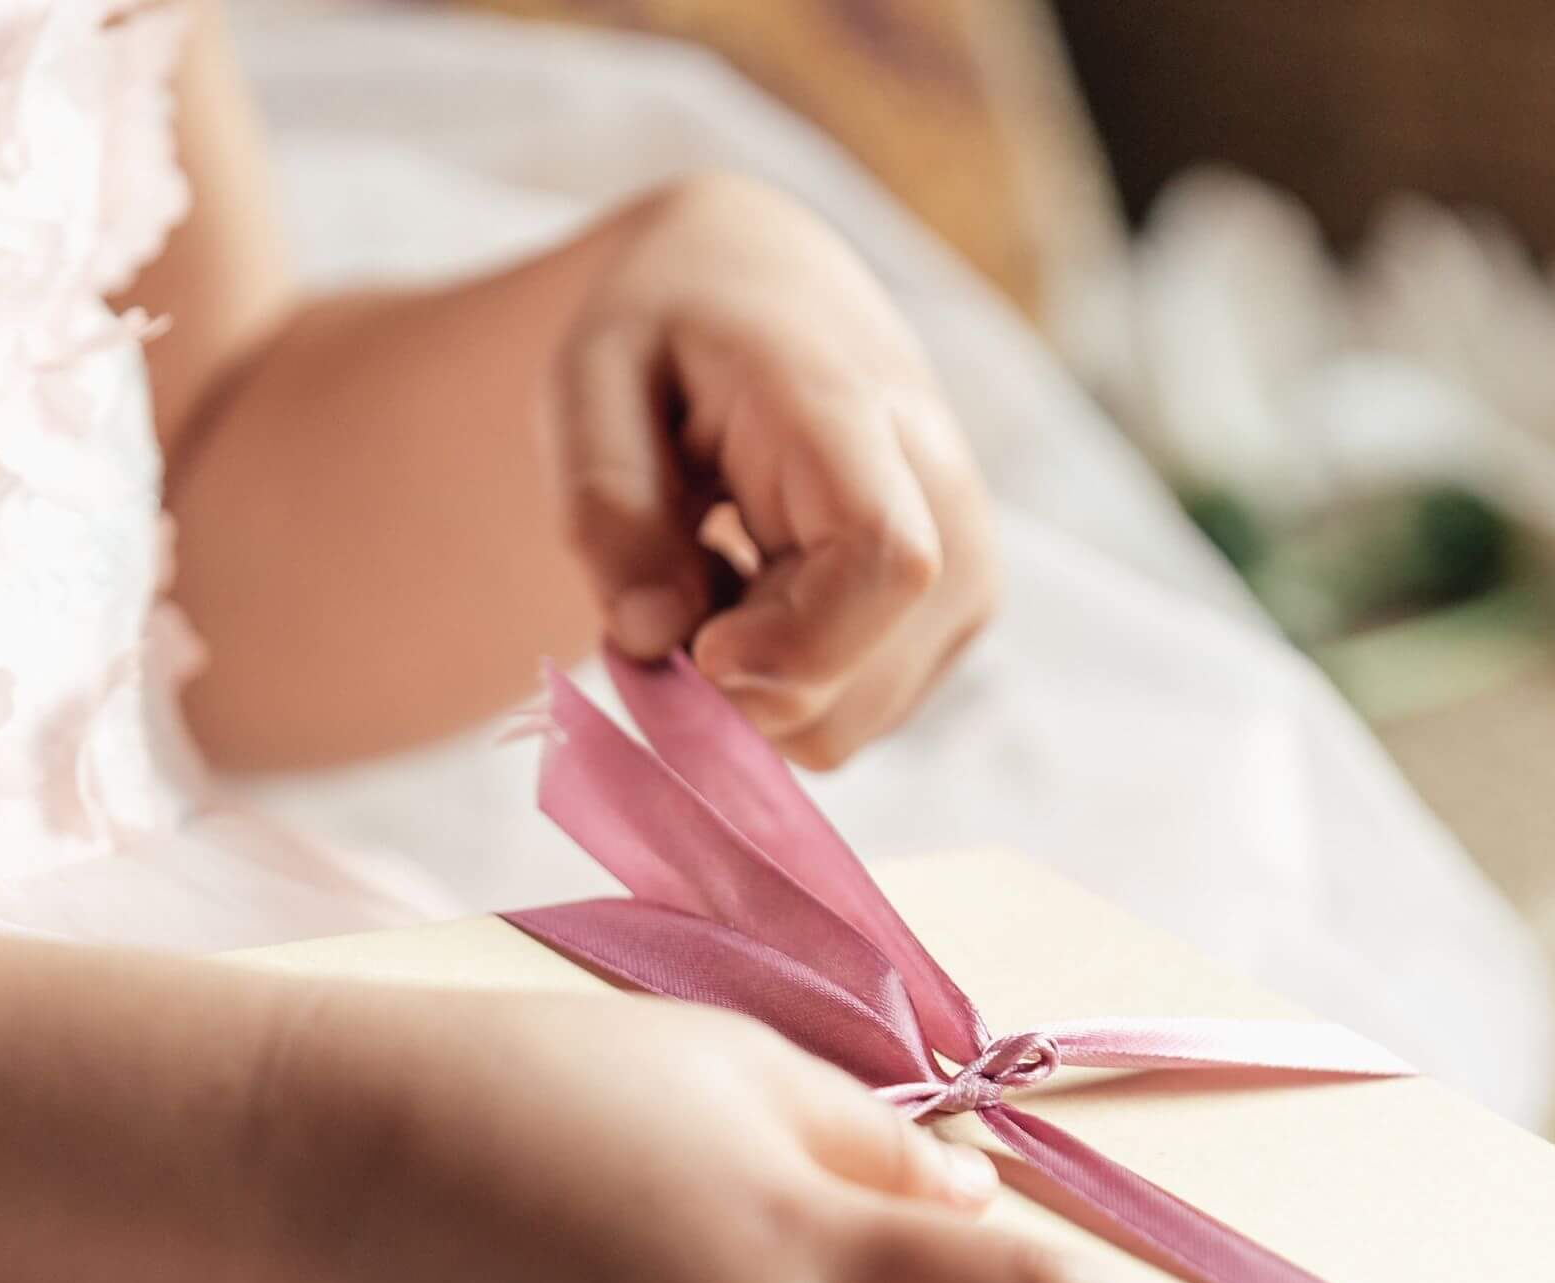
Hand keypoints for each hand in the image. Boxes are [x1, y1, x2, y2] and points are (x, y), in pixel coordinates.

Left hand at [545, 172, 998, 767]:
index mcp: (851, 412)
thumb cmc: (670, 327)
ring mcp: (966, 564)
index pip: (882, 561)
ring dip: (754, 689)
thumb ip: (604, 503)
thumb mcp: (588, 378)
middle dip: (734, 686)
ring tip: (716, 581)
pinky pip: (858, 719)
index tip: (695, 649)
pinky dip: (787, 691)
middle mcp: (943, 493)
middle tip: (656, 600)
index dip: (790, 646)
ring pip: (854, 722)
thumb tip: (652, 638)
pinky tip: (761, 601)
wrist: (771, 288)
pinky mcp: (959, 616)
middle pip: (859, 676)